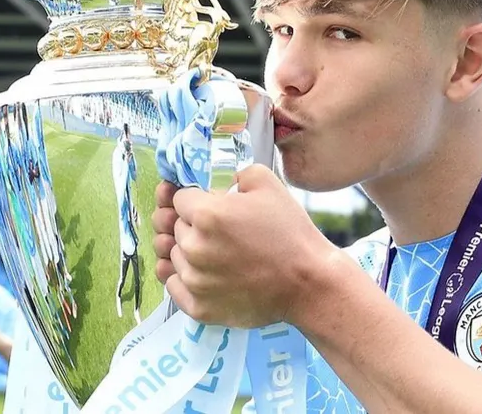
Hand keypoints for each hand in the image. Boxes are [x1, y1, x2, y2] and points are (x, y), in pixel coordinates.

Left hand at [152, 164, 337, 327]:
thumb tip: (217, 183)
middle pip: (175, 228)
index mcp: (205, 214)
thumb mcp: (268, 183)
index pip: (179, 199)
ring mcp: (194, 281)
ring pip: (173, 256)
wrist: (308, 283)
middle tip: (221, 231)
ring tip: (218, 253)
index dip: (197, 199)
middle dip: (192, 225)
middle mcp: (193, 248)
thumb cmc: (290, 233)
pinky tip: (207, 273)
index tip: (212, 206)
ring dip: (188, 252)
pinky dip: (185, 278)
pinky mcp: (198, 307)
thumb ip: (233, 174)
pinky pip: (174, 285)